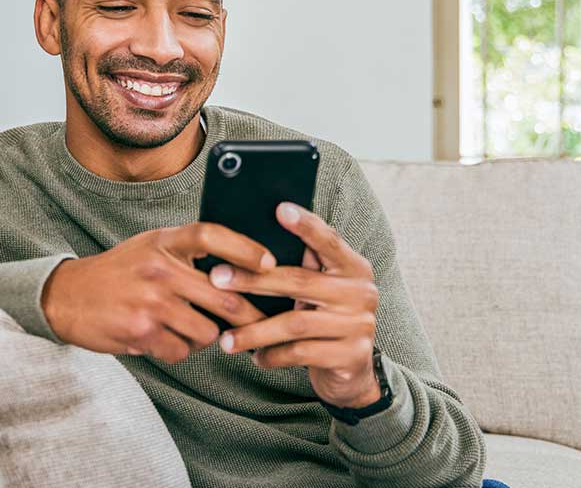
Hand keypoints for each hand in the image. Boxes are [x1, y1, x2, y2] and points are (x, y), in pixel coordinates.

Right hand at [42, 223, 274, 363]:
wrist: (67, 296)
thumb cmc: (120, 272)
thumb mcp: (151, 246)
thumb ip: (188, 252)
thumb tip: (241, 268)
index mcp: (164, 241)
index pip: (211, 235)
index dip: (245, 248)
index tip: (270, 263)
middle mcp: (159, 268)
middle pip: (223, 294)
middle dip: (249, 315)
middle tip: (263, 323)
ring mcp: (151, 301)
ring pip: (206, 330)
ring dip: (206, 336)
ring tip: (188, 328)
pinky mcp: (141, 331)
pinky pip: (181, 350)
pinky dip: (178, 350)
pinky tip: (163, 339)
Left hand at [210, 203, 380, 407]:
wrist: (352, 372)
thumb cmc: (324, 321)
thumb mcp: (319, 291)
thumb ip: (303, 267)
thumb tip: (250, 242)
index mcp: (354, 267)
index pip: (329, 240)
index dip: (305, 225)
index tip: (279, 208)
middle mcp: (362, 292)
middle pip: (300, 281)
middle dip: (253, 280)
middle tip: (218, 279)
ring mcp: (359, 325)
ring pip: (295, 323)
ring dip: (255, 330)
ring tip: (226, 339)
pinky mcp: (351, 356)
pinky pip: (301, 353)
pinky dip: (273, 355)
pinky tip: (256, 357)